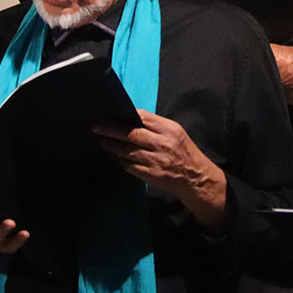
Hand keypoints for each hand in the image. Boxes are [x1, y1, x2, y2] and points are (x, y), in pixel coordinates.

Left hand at [93, 110, 226, 228]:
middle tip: (96, 127)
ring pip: (127, 151)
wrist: (195, 177)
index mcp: (169, 130)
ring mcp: (156, 161)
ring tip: (103, 142)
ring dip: (112, 146)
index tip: (110, 114)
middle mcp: (162, 144)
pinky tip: (116, 156)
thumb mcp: (174, 132)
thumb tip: (129, 119)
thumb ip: (155, 126)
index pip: (143, 118)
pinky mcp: (151, 175)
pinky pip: (130, 166)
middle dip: (111, 130)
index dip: (125, 115)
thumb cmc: (182, 150)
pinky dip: (121, 160)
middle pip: (131, 134)